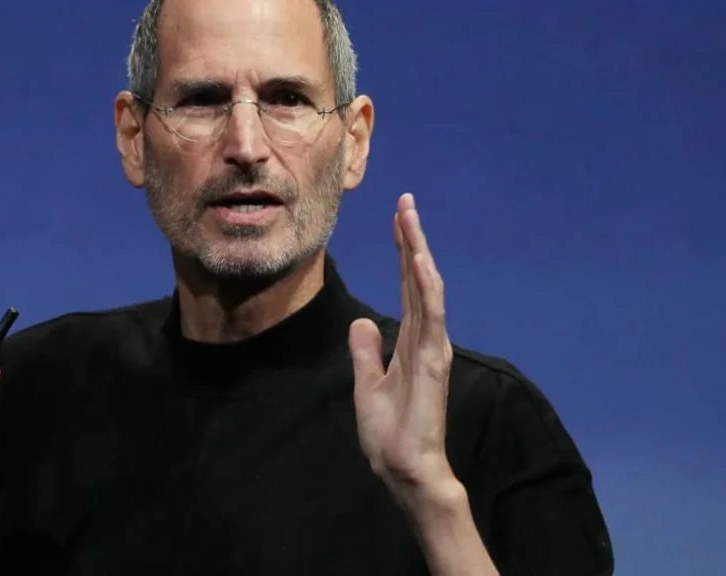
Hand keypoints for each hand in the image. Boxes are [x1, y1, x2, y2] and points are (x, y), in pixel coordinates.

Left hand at [349, 193, 455, 500]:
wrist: (403, 469)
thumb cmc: (390, 434)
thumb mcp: (367, 384)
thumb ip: (366, 352)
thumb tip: (362, 324)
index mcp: (410, 342)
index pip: (408, 286)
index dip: (403, 251)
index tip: (398, 218)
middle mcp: (425, 338)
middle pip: (419, 278)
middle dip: (411, 239)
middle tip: (405, 202)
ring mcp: (432, 347)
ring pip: (427, 288)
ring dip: (419, 251)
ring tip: (410, 217)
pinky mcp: (433, 361)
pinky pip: (430, 316)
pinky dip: (426, 286)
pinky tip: (419, 260)